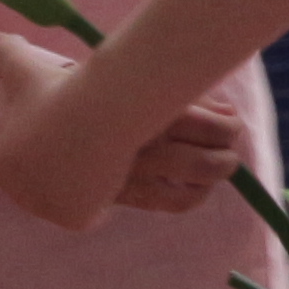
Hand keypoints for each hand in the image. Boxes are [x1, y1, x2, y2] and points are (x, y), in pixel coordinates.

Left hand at [0, 29, 118, 226]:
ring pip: (65, 200)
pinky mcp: (76, 220)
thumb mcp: (23, 67)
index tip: (62, 137)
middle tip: (84, 149)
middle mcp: (18, 194)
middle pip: (42, 186)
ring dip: (77, 190)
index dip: (43, 151)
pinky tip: (106, 181)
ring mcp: (47, 210)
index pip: (20, 164)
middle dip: (58, 174)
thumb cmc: (57, 91)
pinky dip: (97, 204)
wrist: (99, 112)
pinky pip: (87, 214)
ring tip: (96, 162)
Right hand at [122, 88, 252, 213]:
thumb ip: (191, 97)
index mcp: (146, 108)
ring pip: (197, 185)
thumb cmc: (114, 99)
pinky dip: (199, 193)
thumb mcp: (147, 85)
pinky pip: (177, 202)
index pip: (213, 127)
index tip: (230, 121)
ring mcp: (133, 175)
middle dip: (227, 153)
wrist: (58, 126)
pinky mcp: (127, 195)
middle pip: (208, 161)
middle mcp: (140, 144)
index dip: (230, 127)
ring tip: (218, 161)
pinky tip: (199, 182)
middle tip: (226, 144)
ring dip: (218, 172)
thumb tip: (229, 115)